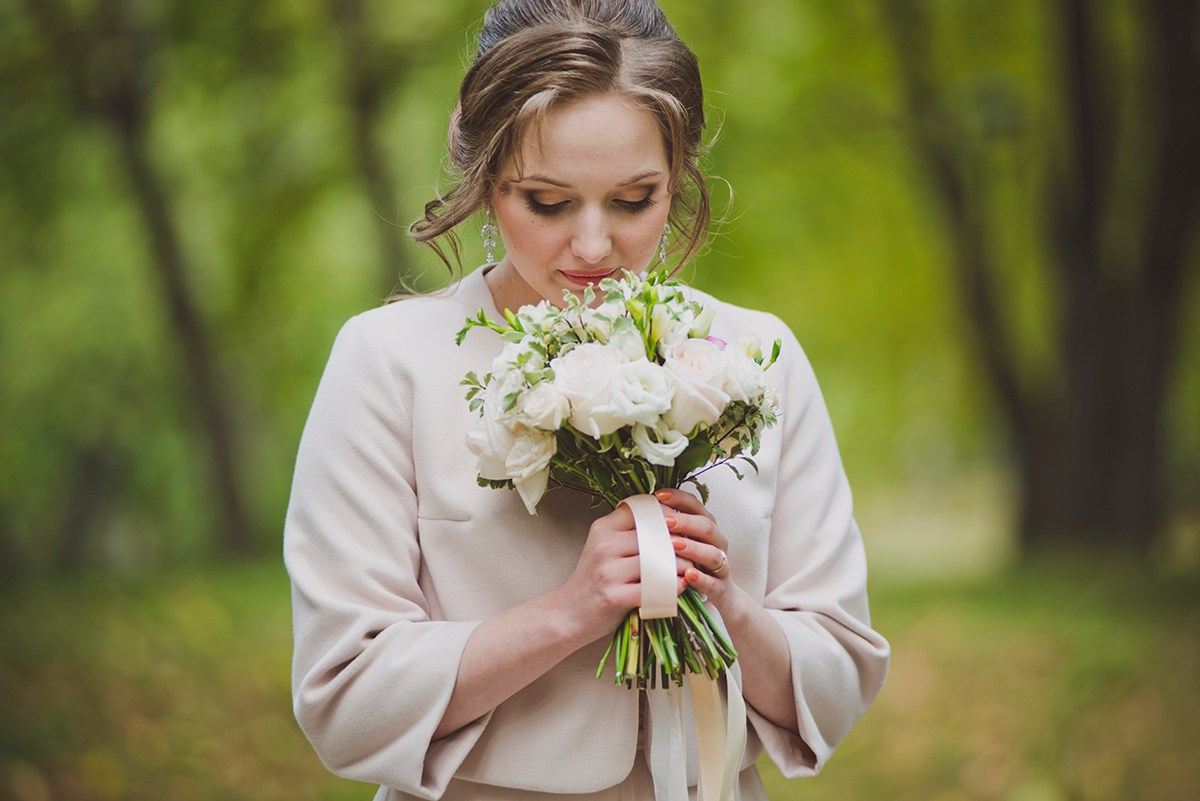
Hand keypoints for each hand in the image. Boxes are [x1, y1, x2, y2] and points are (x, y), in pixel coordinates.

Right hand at [552, 503, 678, 644]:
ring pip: (658, 561)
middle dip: (680, 542)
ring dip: (681, 566)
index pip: (642, 511)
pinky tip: (680, 586)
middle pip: (655, 535)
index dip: (666, 515)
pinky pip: (654, 588)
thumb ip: (629, 532)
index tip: (681, 524)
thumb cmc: (593, 579)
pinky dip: (673, 587)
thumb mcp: (604, 546)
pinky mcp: (615, 597)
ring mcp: (608, 571)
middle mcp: (604, 546)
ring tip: (690, 569)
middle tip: (695, 548)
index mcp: (603, 529)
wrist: (569, 612)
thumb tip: (668, 518)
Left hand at [654, 488, 735, 611]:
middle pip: (707, 526)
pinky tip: (688, 575)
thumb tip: (637, 509)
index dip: (678, 499)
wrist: (714, 592)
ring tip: (674, 545)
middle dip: (685, 522)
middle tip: (664, 521)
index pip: (695, 506)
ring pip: (713, 554)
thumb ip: (666, 527)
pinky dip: (702, 579)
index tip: (658, 496)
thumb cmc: (689, 563)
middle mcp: (716, 543)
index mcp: (705, 527)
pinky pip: (714, 583)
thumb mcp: (679, 541)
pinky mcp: (721, 588)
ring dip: (694, 548)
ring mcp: (721, 565)